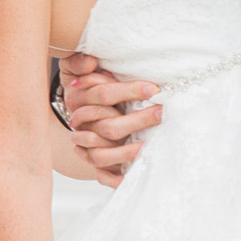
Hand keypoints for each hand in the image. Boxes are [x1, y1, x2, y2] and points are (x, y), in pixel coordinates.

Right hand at [56, 54, 161, 186]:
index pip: (102, 95)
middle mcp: (80, 127)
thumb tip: (90, 61)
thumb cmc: (96, 89)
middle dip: (137, 120)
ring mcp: (86, 148)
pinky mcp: (95, 165)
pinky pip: (102, 176)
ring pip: (101, 154)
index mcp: (78, 100)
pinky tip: (131, 178)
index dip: (127, 91)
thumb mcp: (88, 71)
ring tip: (148, 147)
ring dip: (126, 152)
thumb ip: (85, 64)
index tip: (153, 89)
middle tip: (161, 113)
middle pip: (107, 126)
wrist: (87, 115)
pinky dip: (116, 179)